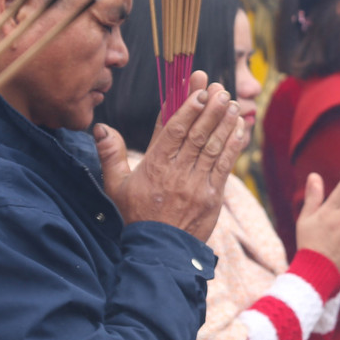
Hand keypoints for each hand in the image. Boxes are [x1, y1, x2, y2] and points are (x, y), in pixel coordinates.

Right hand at [95, 71, 248, 241]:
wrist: (158, 251)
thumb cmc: (135, 216)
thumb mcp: (115, 185)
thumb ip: (111, 154)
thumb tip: (101, 128)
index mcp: (155, 165)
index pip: (173, 130)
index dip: (187, 108)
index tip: (198, 91)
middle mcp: (177, 171)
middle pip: (196, 133)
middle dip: (210, 109)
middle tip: (219, 89)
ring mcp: (196, 183)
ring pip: (213, 146)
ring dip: (224, 122)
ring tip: (232, 102)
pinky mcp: (212, 195)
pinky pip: (225, 165)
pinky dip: (233, 145)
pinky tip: (239, 129)